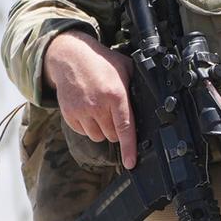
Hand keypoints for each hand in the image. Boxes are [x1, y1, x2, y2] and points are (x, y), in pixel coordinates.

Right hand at [42, 29, 137, 168]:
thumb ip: (136, 87)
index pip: (125, 128)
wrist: (70, 56)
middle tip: (113, 112)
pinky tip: (88, 110)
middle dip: (116, 129)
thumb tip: (150, 103)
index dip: (129, 148)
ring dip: (102, 129)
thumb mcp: (125, 68)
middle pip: (112, 135)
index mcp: (116, 95)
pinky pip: (83, 132)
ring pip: (97, 136)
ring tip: (100, 110)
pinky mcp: (69, 114)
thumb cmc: (101, 62)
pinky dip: (88, 126)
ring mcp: (81, 111)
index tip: (130, 163)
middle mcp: (98, 105)